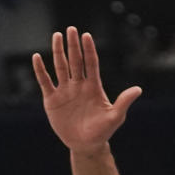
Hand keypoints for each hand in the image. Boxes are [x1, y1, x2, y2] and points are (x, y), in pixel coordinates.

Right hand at [33, 28, 140, 154]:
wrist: (85, 145)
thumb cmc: (102, 131)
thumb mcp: (115, 117)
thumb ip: (124, 102)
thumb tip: (138, 89)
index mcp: (93, 86)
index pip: (91, 63)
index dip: (88, 50)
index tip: (86, 36)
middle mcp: (78, 84)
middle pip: (75, 61)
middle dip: (73, 45)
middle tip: (71, 29)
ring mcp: (64, 91)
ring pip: (60, 67)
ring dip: (58, 52)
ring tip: (57, 36)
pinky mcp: (52, 100)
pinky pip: (45, 82)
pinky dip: (40, 70)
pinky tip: (36, 57)